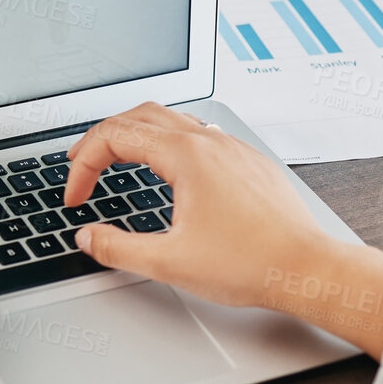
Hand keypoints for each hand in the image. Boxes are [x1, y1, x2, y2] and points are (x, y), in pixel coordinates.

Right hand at [63, 104, 382, 357]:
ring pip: (173, 119)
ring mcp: (232, 148)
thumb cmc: (251, 263)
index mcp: (186, 155)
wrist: (307, 268)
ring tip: (117, 158)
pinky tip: (169, 170)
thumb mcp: (169, 263)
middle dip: (101, 138)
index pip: (114, 136)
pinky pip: (200, 134)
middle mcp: (210, 142)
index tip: (75, 198)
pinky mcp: (248, 163)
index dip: (83, 165)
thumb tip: (88, 237)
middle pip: (139, 115)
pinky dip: (169, 143)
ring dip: (136, 134)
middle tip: (80, 164)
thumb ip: (117, 248)